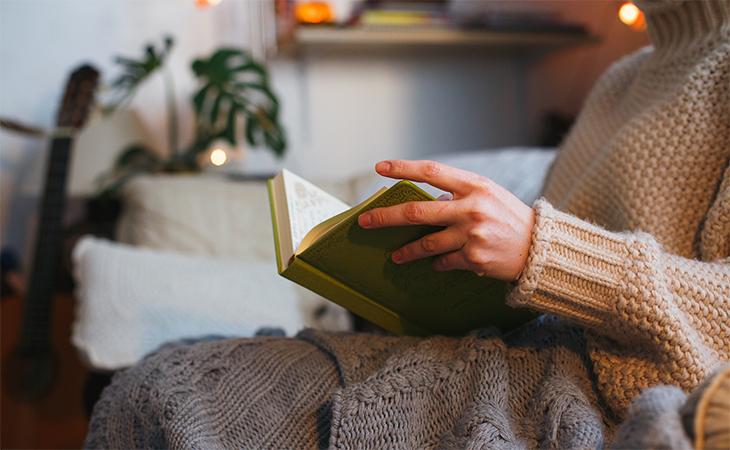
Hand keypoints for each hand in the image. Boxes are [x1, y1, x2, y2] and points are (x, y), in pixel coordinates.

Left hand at [357, 160, 534, 281]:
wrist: (540, 248)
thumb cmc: (510, 218)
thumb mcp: (488, 195)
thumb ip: (458, 194)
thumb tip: (427, 200)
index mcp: (474, 185)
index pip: (430, 171)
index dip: (402, 168)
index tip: (379, 168)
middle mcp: (471, 208)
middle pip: (417, 212)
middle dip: (386, 217)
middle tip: (365, 221)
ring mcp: (471, 234)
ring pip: (426, 243)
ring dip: (407, 251)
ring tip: (396, 255)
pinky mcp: (473, 258)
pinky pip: (443, 261)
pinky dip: (436, 263)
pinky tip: (435, 264)